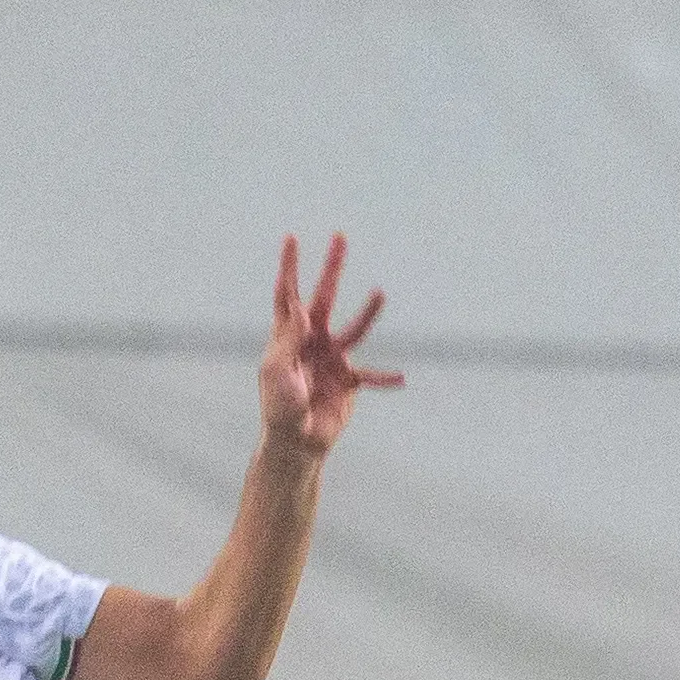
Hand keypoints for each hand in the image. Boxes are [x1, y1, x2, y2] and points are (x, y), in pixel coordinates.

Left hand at [258, 234, 401, 455]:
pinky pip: (371, 376)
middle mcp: (311, 341)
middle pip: (324, 297)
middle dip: (331, 268)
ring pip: (354, 328)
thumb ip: (288, 339)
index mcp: (288, 337)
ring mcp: (331, 359)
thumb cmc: (279, 408)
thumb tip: (298, 305)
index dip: (289, 267)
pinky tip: (401, 379)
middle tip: (340, 237)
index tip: (291, 238)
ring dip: (367, 312)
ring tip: (379, 293)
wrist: (295, 442)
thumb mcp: (277, 371)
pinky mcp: (348, 381)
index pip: (288, 295)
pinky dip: (385, 378)